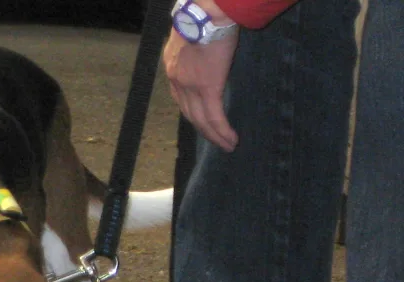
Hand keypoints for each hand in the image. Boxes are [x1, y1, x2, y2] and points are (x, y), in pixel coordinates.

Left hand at [163, 25, 239, 151]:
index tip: (201, 123)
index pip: (180, 98)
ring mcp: (190, 86)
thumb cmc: (203, 16)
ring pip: (201, 120)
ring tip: (227, 145)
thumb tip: (205, 55)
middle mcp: (177, 81)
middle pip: (189, 114)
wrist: (206, 12)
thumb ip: (195, 51)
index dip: (192, 113)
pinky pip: (215, 117)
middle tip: (216, 142)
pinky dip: (222, 131)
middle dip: (203, 130)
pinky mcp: (208, 88)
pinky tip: (231, 140)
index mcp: (172, 67)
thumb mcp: (191, 36)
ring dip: (214, 136)